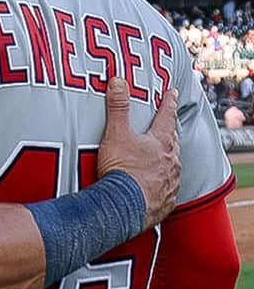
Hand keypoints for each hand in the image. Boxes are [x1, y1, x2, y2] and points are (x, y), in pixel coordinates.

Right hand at [97, 77, 179, 226]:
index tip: (172, 93)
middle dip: (169, 133)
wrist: (124, 207)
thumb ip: (117, 107)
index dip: (168, 102)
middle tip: (165, 128)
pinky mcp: (166, 200)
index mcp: (161, 142)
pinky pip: (168, 189)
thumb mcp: (115, 134)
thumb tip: (118, 81)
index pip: (167, 115)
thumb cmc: (121, 171)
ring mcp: (171, 181)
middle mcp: (171, 160)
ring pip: (173, 165)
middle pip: (172, 141)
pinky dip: (162, 185)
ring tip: (159, 159)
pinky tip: (154, 187)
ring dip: (167, 160)